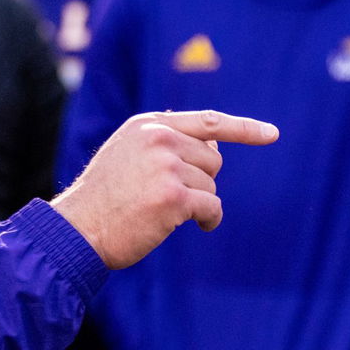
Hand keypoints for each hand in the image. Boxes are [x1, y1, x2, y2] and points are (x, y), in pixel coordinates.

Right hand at [53, 109, 278, 269]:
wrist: (78, 228)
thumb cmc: (103, 197)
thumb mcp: (127, 155)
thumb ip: (165, 144)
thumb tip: (215, 148)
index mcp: (148, 125)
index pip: (208, 121)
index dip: (243, 128)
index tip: (271, 134)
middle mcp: (158, 139)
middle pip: (212, 161)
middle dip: (199, 182)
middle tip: (167, 197)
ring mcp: (166, 166)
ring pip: (210, 186)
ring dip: (197, 203)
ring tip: (164, 213)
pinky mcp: (173, 197)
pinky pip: (212, 207)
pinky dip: (208, 219)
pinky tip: (195, 226)